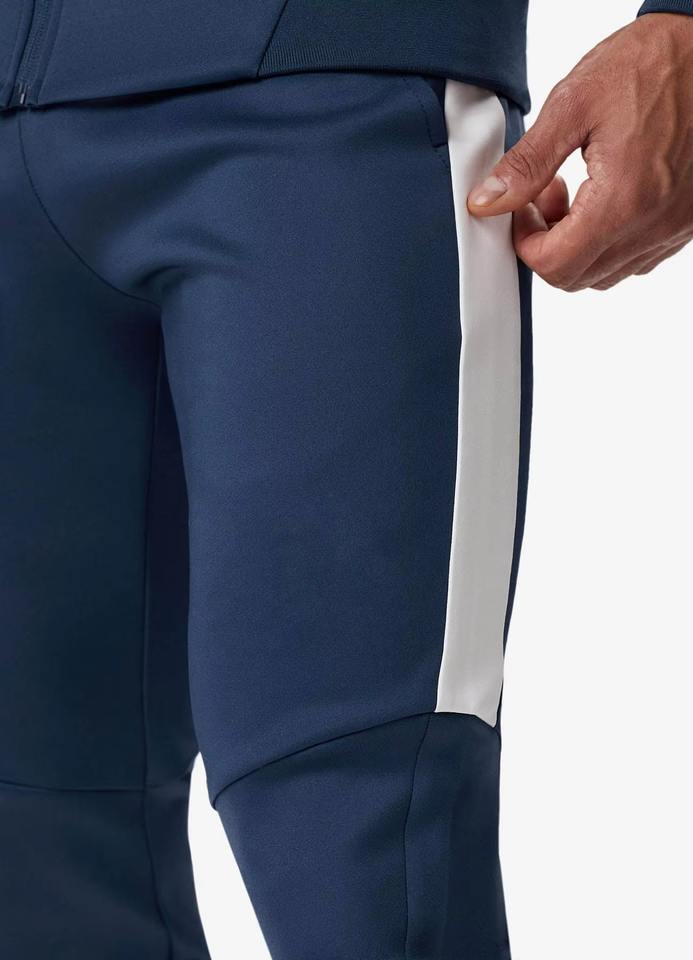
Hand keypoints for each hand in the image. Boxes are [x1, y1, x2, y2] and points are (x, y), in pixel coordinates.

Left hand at [467, 14, 692, 290]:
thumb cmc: (651, 65)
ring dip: (576, 245)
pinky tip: (604, 198)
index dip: (525, 242)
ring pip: (603, 273)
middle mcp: (653, 225)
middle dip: (546, 244)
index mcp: (623, 200)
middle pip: (576, 277)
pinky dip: (607, 241)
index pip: (554, 265)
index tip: (521, 208)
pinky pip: (634, 258)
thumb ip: (527, 163)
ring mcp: (672, 229)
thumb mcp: (573, 104)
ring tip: (575, 193)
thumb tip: (489, 200)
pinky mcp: (683, 224)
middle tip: (542, 197)